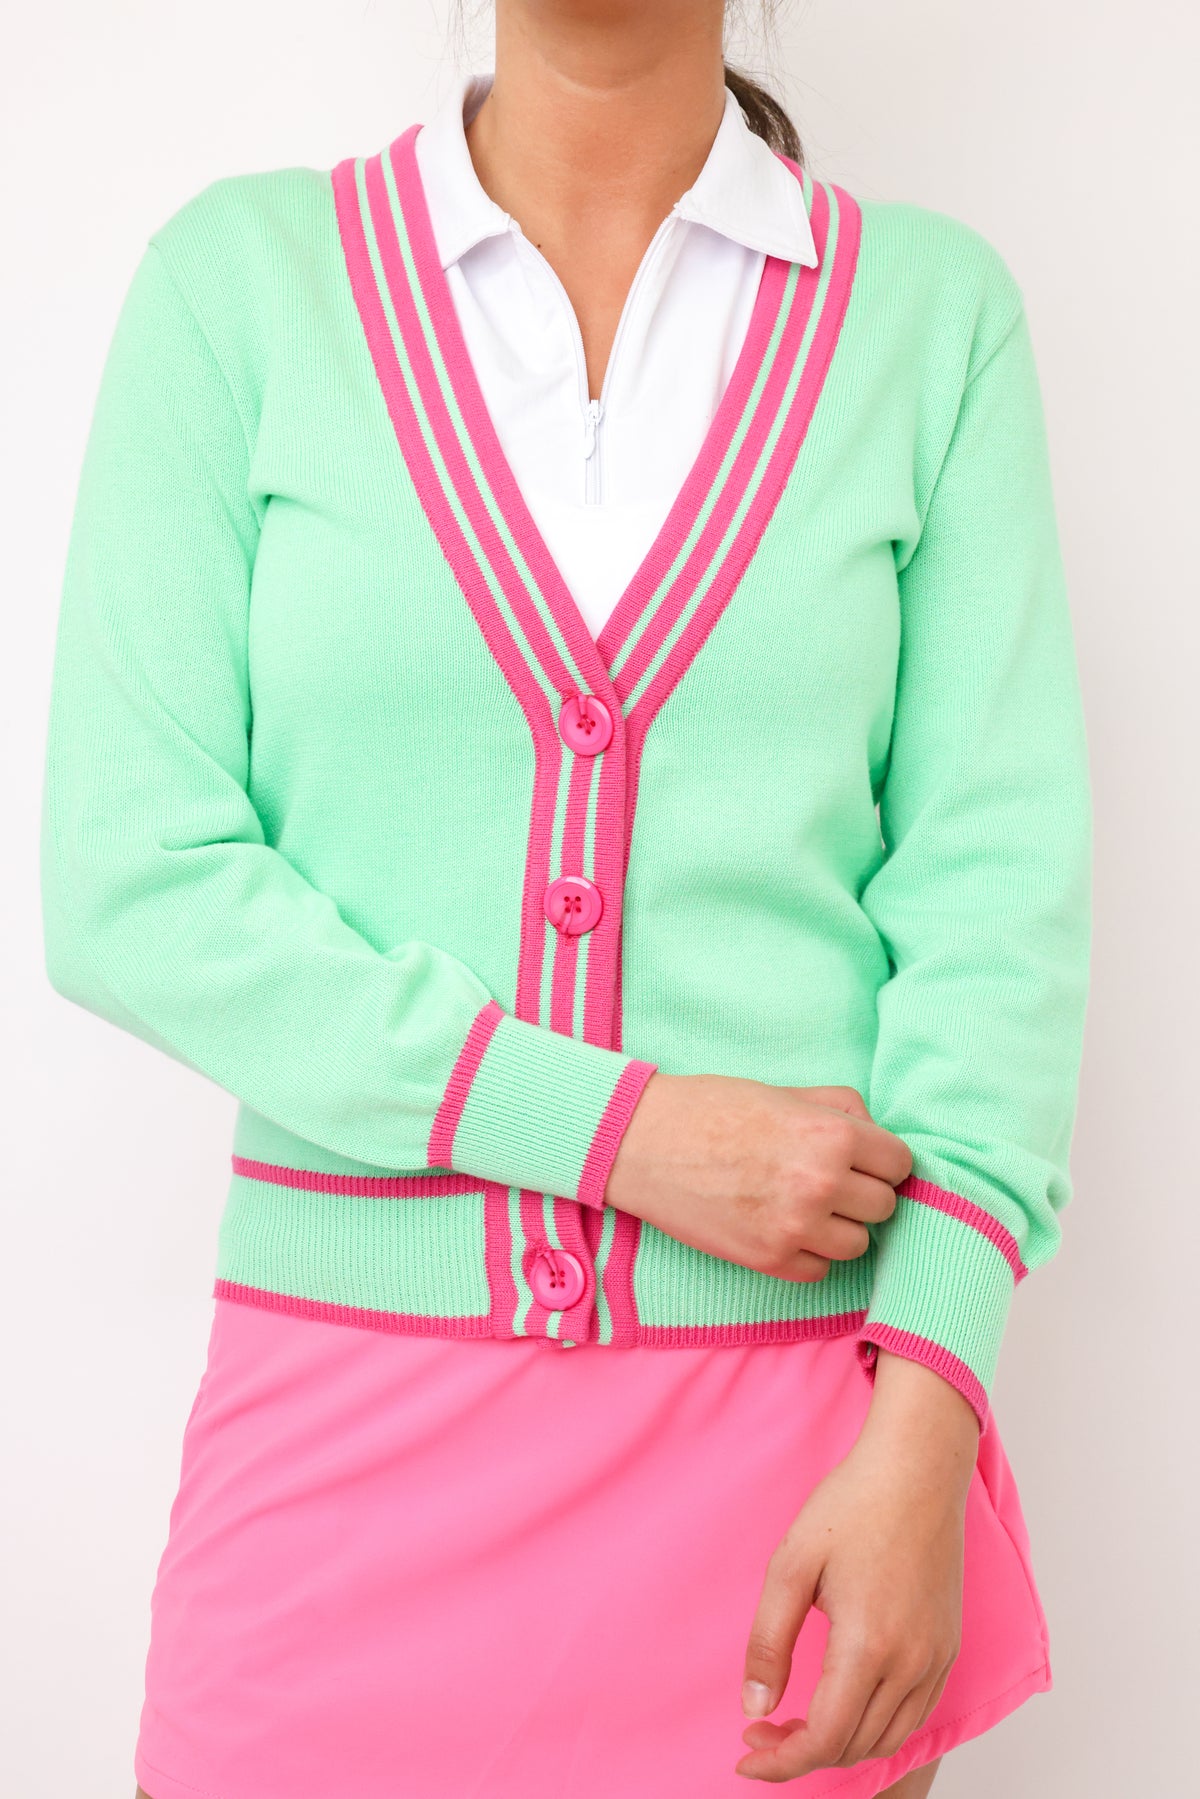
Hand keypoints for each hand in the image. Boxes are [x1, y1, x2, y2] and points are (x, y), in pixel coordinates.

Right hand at [604, 1072, 910, 1280]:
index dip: (882, 1161)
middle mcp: (822, 1184)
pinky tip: (781, 1227)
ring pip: (857, 1244)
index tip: (863, 1162)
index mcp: (832, 1136)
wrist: (645, 1142)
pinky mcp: (769, 1258)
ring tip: (804, 1205)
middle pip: (884, 1207)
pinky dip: (807, 1253)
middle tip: (829, 1182)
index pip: (900, 1164)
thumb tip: (878, 1134)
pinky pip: (819, 1269)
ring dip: (838, 1228)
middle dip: (862, 1194)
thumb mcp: (785, 1092)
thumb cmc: (713, 1109)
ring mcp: (796, 1227)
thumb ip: (841, 1110)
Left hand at [735, 1351, 978, 1780]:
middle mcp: (912, 1664)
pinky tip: (845, 1706)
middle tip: (762, 1729)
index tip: (746, 1753)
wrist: (918, 1468)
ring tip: (796, 1723)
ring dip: (840, 1744)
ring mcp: (937, 1658)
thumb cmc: (854, 1505)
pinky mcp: (948, 1646)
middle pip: (855, 1746)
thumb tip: (755, 1707)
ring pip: (888, 1737)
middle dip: (802, 1753)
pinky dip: (876, 1727)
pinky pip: (915, 1714)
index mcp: (869, 1647)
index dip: (781, 1761)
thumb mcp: (791, 1564)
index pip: (824, 1739)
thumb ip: (769, 1641)